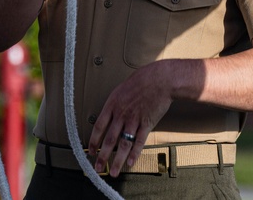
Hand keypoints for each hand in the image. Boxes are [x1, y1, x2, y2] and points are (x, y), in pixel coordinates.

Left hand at [88, 61, 173, 176]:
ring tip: (114, 172)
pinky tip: (130, 163)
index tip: (91, 151)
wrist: (161, 79)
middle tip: (98, 168)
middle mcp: (121, 114)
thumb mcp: (122, 89)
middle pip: (109, 139)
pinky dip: (134, 154)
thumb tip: (110, 115)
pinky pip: (139, 142)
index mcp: (112, 104)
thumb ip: (116, 103)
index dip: (94, 141)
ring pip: (123, 144)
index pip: (99, 127)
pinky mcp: (147, 124)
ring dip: (118, 160)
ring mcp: (134, 120)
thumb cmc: (142, 80)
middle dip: (102, 156)